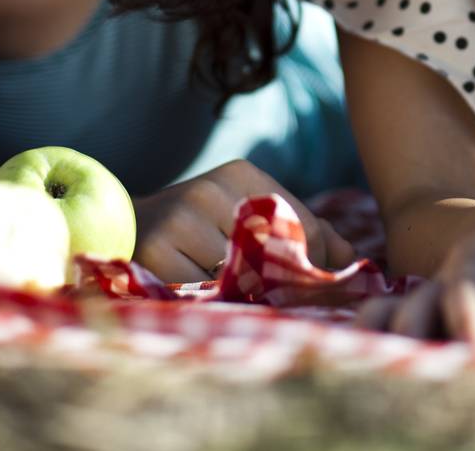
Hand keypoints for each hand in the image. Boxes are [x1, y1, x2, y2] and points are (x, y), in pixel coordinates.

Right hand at [131, 159, 354, 283]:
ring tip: (234, 294)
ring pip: (241, 276)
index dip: (314, 260)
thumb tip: (352, 257)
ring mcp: (181, 217)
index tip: (316, 283)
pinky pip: (205, 292)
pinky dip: (211, 301)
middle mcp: (211, 188)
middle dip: (282, 282)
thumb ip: (303, 231)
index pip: (303, 222)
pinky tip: (203, 295)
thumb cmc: (197, 227)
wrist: (122, 228)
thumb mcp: (245, 215)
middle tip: (280, 299)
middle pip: (275, 252)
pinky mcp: (157, 249)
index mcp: (240, 174)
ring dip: (244, 294)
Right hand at [353, 192, 474, 347]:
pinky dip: (389, 329)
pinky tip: (390, 355)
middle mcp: (474, 244)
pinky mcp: (429, 298)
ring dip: (432, 331)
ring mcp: (448, 271)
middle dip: (469, 318)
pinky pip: (399, 309)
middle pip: (464, 277)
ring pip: (429, 296)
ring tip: (444, 366)